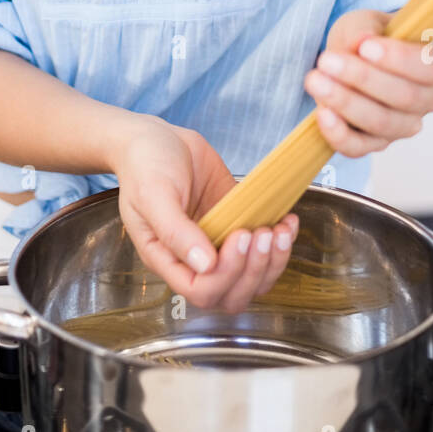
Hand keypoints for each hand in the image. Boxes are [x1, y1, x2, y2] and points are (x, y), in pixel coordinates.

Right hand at [111, 117, 297, 312]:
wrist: (156, 137)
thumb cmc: (144, 166)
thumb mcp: (153, 194)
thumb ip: (175, 232)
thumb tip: (205, 265)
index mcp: (168, 258)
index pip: (201, 291)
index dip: (226, 275)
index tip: (238, 236)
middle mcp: (195, 259)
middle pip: (232, 294)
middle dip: (253, 269)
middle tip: (260, 234)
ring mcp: (218, 243)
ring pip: (253, 278)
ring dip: (272, 261)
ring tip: (279, 231)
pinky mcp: (236, 223)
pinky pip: (263, 249)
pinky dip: (281, 241)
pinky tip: (288, 222)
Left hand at [304, 9, 432, 157]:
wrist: (352, 59)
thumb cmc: (369, 37)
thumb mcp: (365, 21)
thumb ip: (364, 29)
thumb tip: (361, 40)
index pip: (429, 68)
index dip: (398, 59)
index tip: (365, 46)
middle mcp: (429, 99)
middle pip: (404, 97)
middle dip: (362, 78)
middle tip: (327, 60)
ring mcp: (405, 125)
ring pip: (381, 122)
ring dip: (346, 102)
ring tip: (315, 80)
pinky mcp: (377, 143)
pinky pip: (360, 147)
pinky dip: (339, 134)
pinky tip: (322, 113)